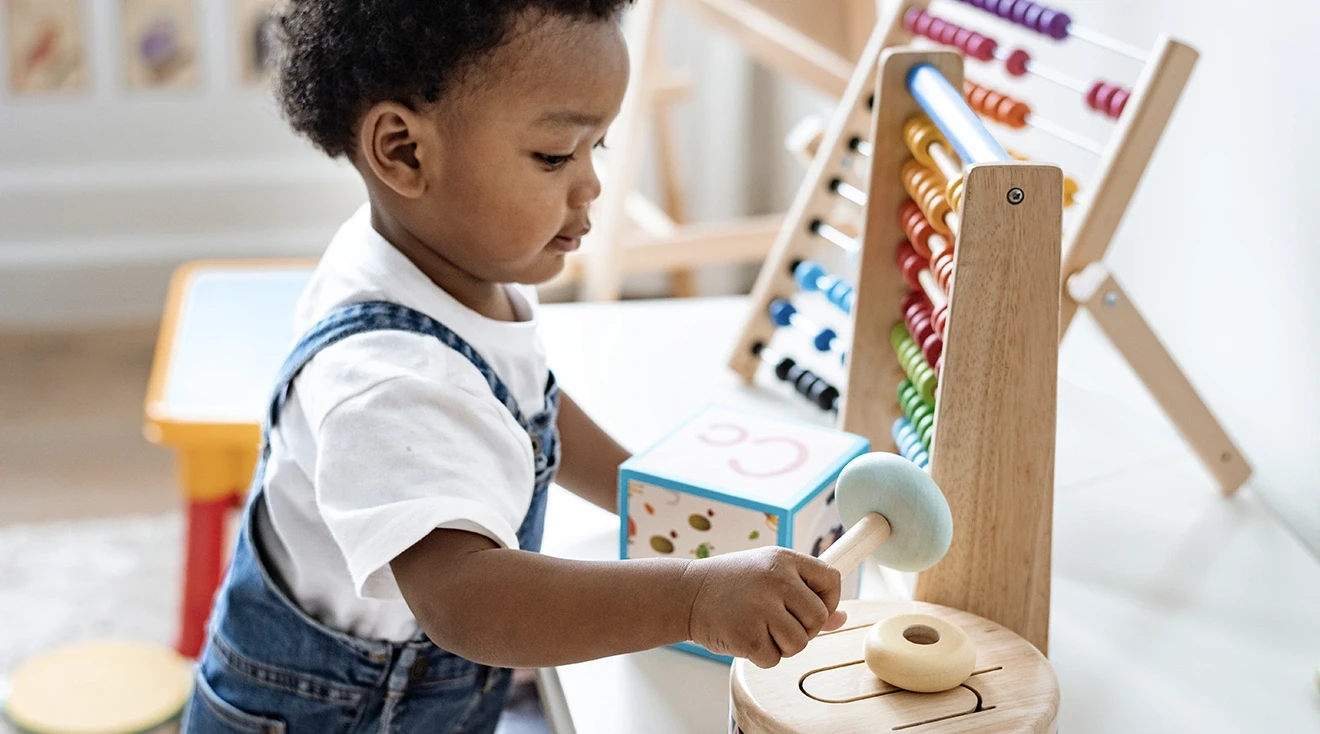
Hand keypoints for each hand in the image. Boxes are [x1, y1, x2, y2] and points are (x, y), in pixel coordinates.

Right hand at [684, 546, 847, 667]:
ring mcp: (761, 608)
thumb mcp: (768, 576)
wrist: (685, 594)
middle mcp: (776, 580)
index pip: (831, 579)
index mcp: (783, 559)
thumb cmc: (730, 584)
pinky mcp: (748, 635)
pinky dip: (761, 655)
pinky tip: (744, 636)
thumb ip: (805, 593)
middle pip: (818, 617)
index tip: (810, 608)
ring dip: (782, 645)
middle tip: (777, 622)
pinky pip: (774, 658)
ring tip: (759, 628)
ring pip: (799, 643)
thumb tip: (842, 617)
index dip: (829, 600)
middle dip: (803, 628)